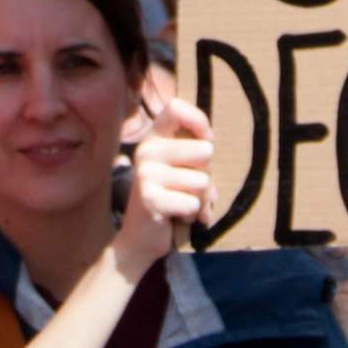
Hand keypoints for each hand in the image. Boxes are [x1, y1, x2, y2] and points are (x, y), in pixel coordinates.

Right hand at [108, 102, 214, 281]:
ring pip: (203, 182)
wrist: (140, 239)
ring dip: (201, 199)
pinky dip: (194, 214)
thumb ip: (196, 151)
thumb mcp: (182, 168)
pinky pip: (194, 203)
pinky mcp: (150, 199)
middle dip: (207, 175)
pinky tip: (177, 217)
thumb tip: (208, 143)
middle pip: (204, 150)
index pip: (176, 107)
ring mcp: (146, 174)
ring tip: (183, 204)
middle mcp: (146, 151)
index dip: (199, 122)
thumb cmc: (171, 198)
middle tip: (190, 187)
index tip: (205, 141)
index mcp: (153, 138)